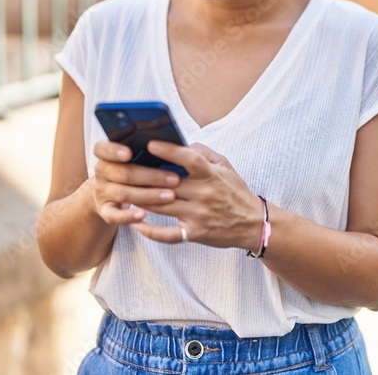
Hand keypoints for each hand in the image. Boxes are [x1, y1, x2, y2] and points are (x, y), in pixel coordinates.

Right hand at [91, 140, 182, 225]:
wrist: (109, 192)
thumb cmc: (129, 167)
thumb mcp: (132, 156)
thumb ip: (144, 149)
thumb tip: (171, 143)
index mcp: (105, 154)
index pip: (103, 149)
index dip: (115, 151)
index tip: (129, 153)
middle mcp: (101, 172)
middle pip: (124, 173)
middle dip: (151, 176)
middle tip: (175, 179)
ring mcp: (102, 192)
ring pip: (124, 194)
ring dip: (148, 195)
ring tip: (170, 196)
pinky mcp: (105, 211)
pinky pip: (115, 216)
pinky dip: (129, 216)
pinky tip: (144, 215)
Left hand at [130, 140, 263, 249]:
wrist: (253, 223)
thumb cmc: (236, 192)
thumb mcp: (226, 167)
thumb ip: (204, 154)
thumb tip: (182, 144)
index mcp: (211, 175)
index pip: (189, 160)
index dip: (169, 151)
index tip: (150, 144)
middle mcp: (204, 194)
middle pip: (168, 184)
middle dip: (144, 177)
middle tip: (125, 169)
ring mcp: (198, 215)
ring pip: (162, 206)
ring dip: (140, 199)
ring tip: (124, 192)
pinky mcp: (194, 233)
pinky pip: (167, 234)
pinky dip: (150, 231)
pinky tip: (135, 224)